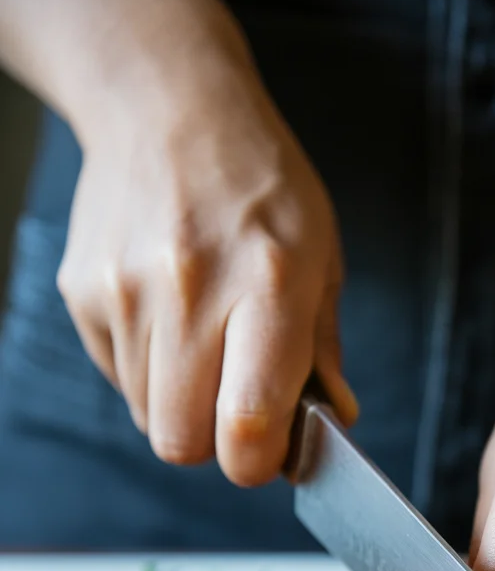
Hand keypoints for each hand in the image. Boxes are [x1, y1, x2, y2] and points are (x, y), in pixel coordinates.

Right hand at [57, 10, 356, 485]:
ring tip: (206, 340)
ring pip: (148, 417)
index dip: (259, 462)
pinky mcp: (85, 294)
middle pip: (182, 440)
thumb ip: (322, 350)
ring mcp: (127, 293)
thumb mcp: (320, 258)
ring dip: (182, 403)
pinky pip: (120, 378)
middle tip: (238, 405)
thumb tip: (334, 422)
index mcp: (267, 286)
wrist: (169, 108)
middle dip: (215, 443)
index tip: (270, 453)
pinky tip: (171, 318)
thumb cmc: (261, 187)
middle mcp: (190, 292)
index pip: (247, 423)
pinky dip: (150, 371)